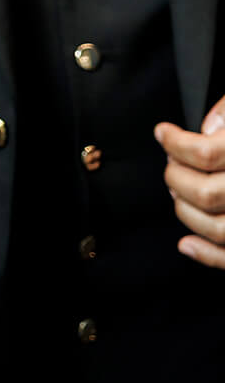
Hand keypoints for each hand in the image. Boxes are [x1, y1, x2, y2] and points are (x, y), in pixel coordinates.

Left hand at [156, 96, 224, 266]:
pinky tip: (188, 243)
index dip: (175, 142)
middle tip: (172, 164)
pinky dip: (208, 255)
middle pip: (206, 193)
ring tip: (179, 193)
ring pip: (219, 228)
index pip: (206, 153)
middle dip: (176, 178)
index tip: (163, 133)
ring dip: (186, 212)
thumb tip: (206, 128)